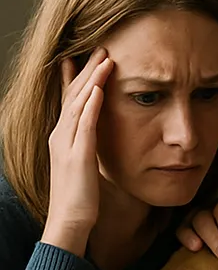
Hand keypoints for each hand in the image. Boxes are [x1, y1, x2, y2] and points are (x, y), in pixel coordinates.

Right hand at [41, 49, 113, 256]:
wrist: (69, 221)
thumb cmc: (80, 199)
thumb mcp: (85, 168)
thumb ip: (89, 150)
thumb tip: (96, 143)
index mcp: (63, 138)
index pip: (69, 101)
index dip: (74, 78)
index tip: (82, 57)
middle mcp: (61, 136)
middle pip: (74, 95)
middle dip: (86, 70)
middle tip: (100, 47)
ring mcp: (67, 144)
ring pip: (78, 103)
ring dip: (91, 79)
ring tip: (105, 58)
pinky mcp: (78, 156)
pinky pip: (84, 125)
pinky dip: (90, 105)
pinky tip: (97, 89)